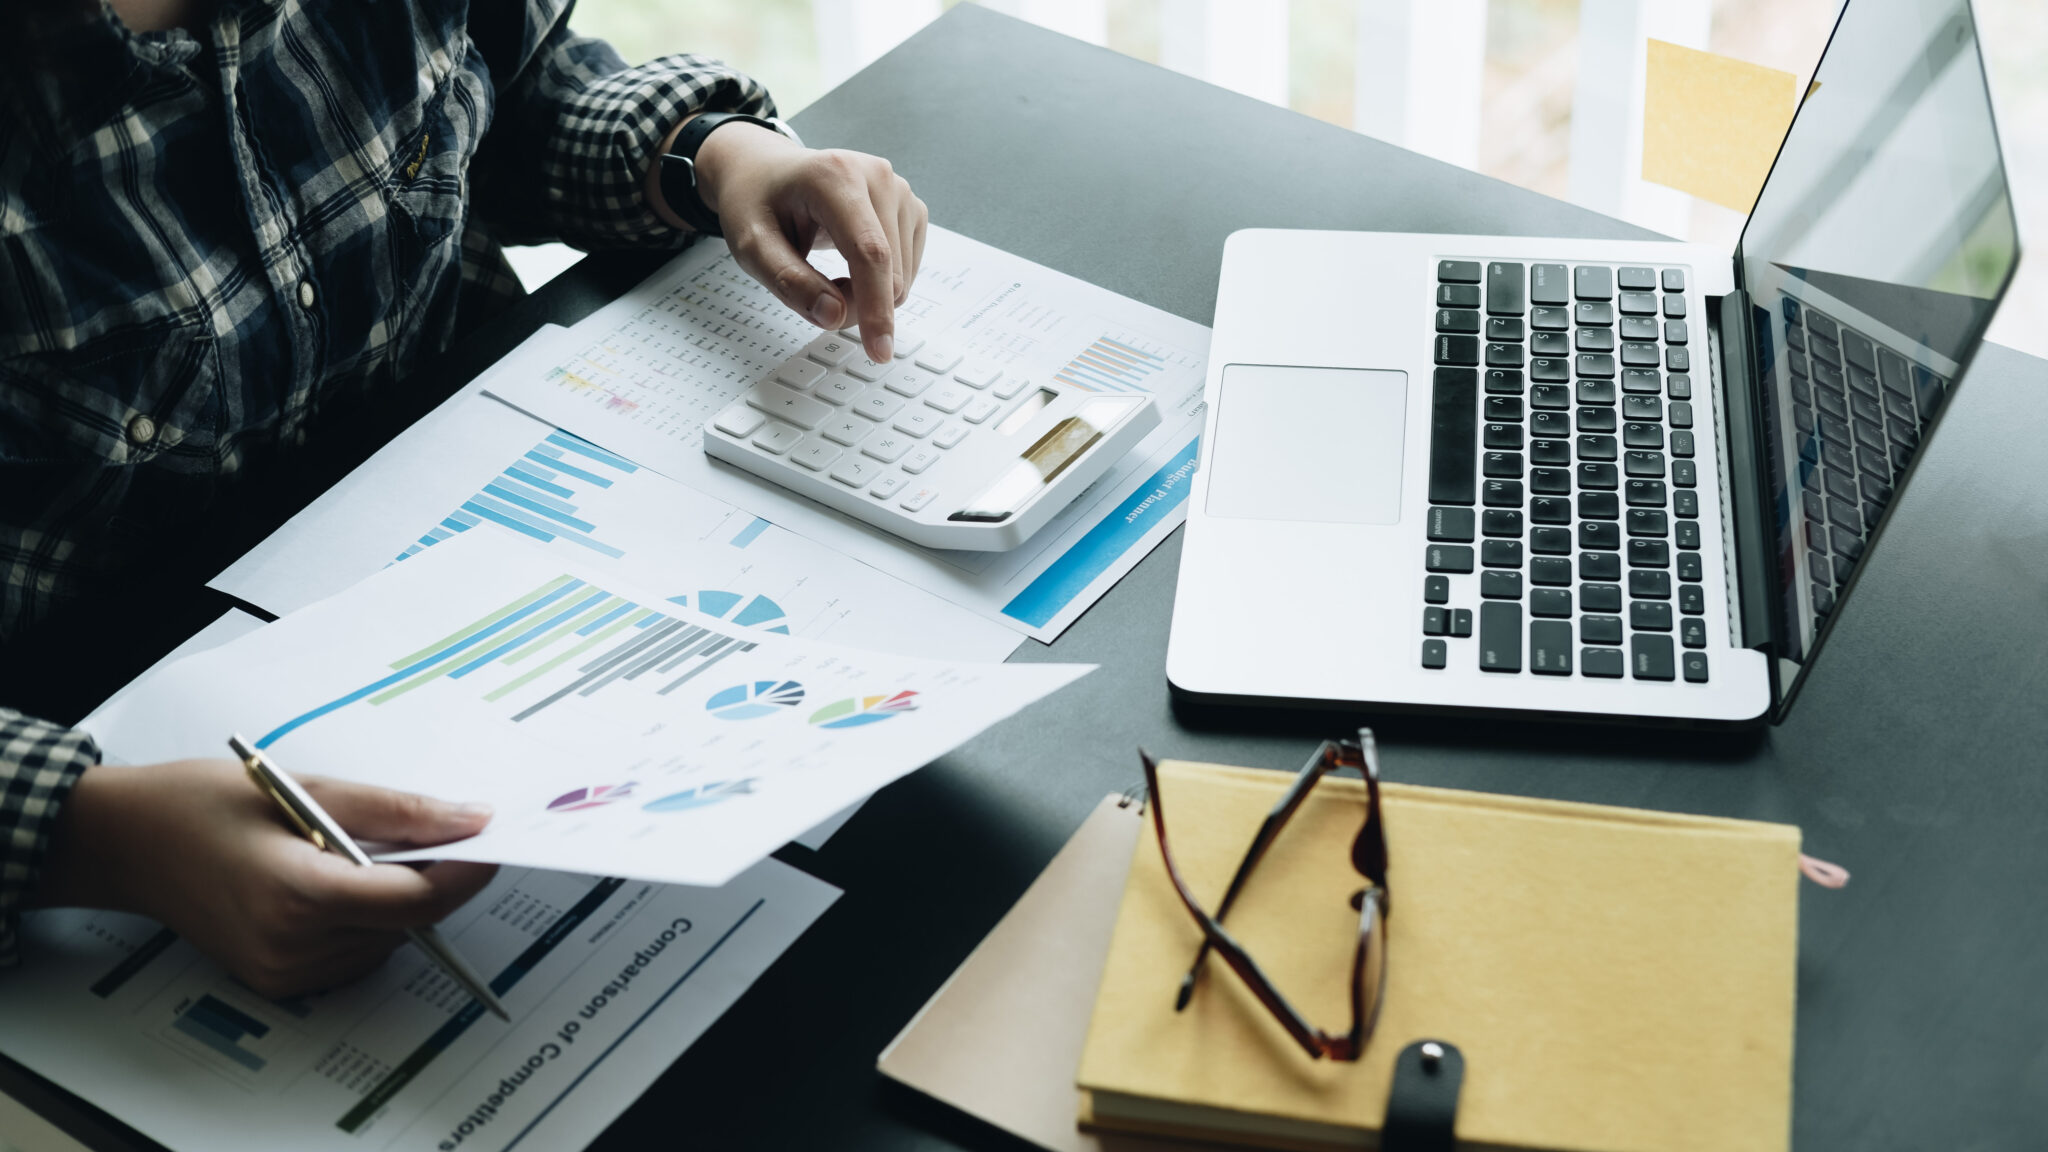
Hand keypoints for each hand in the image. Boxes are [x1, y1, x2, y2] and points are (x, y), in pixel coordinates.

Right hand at [37, 760, 497, 998]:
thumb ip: (397, 811)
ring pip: (387, 941)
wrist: (127, 841)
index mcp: (299, 895)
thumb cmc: (204, 804)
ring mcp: (282, 971)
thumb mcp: (307, 789)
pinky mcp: (275, 980)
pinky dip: (366, 919)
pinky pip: (354, 954)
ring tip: (363, 849)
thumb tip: (472, 819)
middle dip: (436, 877)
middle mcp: (292, 946)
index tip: (495, 841)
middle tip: (442, 830)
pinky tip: (337, 879)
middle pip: (407, 921)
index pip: (416, 899)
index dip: (466, 871)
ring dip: (398, 899)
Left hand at [651, 121, 927, 363]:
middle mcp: (877, 177)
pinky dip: (879, 283)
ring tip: (827, 270)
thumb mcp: (752, 246)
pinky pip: (908, 270)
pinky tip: (849, 264)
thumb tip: (834, 316)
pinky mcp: (911, 209)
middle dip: (858, 304)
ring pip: (903, 278)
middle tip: (812, 292)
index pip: (870, 252)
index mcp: (835, 176)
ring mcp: (900, 191)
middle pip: (890, 272)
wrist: (766, 173)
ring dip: (867, 294)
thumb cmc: (757, 203)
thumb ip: (790, 282)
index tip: (878, 351)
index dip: (876, 306)